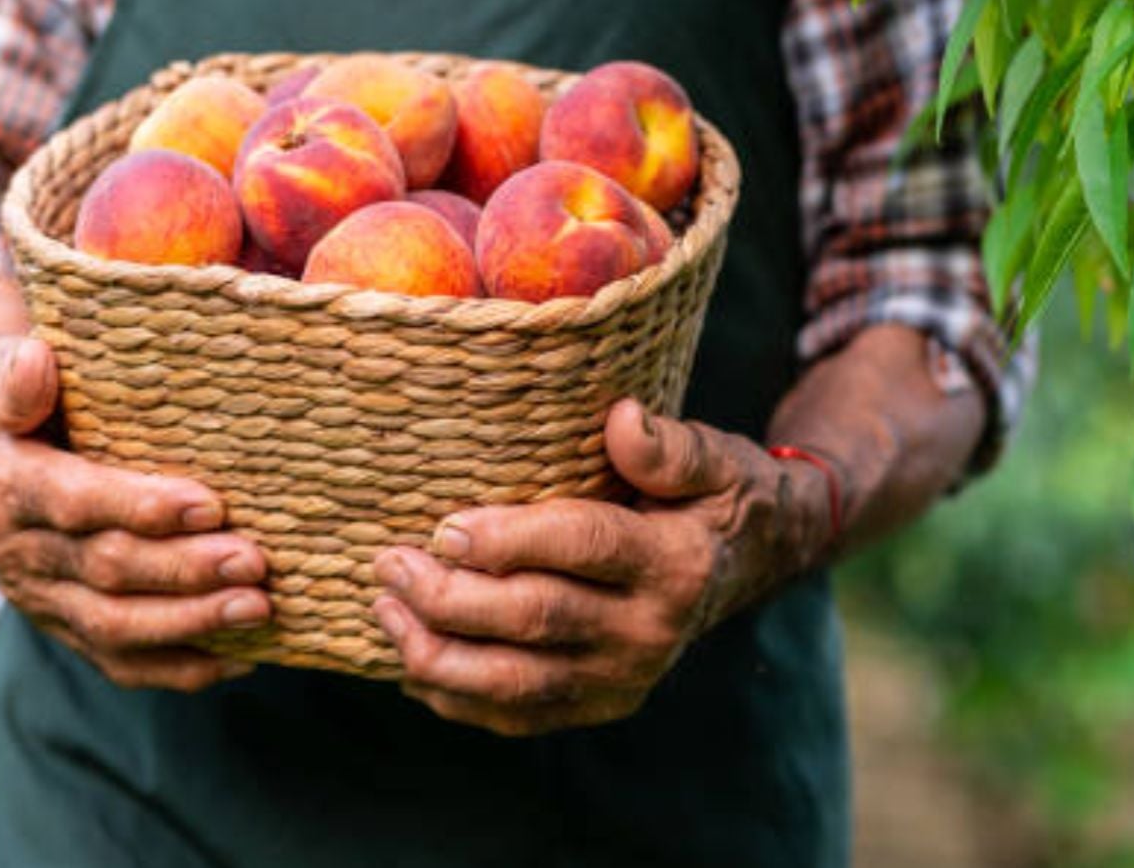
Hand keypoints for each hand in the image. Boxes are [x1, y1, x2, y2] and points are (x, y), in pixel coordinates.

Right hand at [0, 335, 271, 691]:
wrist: (4, 454)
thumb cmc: (31, 403)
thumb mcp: (8, 375)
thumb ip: (17, 375)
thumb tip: (36, 360)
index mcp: (8, 488)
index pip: (75, 503)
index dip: (140, 507)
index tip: (210, 505)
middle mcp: (18, 554)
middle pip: (106, 571)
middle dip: (184, 571)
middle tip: (255, 562)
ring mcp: (43, 601)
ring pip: (116, 627)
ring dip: (191, 622)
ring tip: (258, 608)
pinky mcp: (69, 631)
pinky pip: (122, 664)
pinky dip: (182, 667)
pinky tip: (242, 656)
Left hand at [371, 399, 829, 734]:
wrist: (748, 566)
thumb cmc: (713, 498)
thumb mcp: (712, 458)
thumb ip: (668, 447)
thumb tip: (623, 419)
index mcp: (675, 563)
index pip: (584, 548)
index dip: (510, 541)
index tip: (445, 528)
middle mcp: (649, 632)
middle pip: (537, 619)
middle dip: (452, 597)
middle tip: (389, 563)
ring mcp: (623, 679)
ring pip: (517, 682)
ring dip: (439, 654)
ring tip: (384, 611)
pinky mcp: (598, 704)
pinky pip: (518, 714)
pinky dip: (457, 698)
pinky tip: (409, 664)